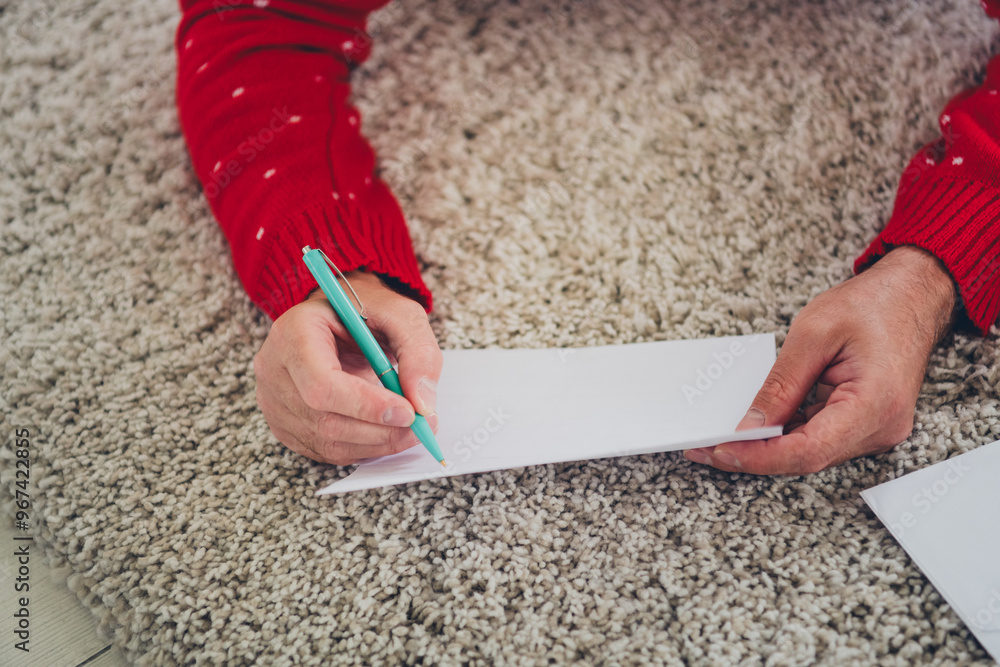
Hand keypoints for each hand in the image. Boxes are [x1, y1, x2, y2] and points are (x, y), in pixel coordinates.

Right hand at [253, 271, 441, 464]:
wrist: (341, 318)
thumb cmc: (366, 312)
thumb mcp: (401, 314)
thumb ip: (418, 352)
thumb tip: (423, 403)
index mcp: (294, 332)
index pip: (321, 383)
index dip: (366, 405)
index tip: (408, 411)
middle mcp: (274, 369)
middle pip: (324, 420)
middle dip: (380, 430)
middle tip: (421, 426)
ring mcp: (273, 400)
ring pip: (327, 442)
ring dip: (377, 443)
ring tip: (409, 429)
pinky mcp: (284, 424)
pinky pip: (325, 451)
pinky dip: (363, 448)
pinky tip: (385, 432)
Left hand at [684, 246, 956, 474]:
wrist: (913, 295)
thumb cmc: (872, 305)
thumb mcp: (814, 335)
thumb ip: (781, 385)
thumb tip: (750, 426)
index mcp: (875, 404)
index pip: (808, 450)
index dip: (760, 456)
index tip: (720, 451)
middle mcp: (882, 427)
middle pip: (806, 458)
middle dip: (752, 455)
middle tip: (703, 448)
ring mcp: (876, 429)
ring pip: (809, 452)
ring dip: (764, 447)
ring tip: (718, 437)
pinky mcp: (865, 424)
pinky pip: (818, 438)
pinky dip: (783, 434)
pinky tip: (752, 426)